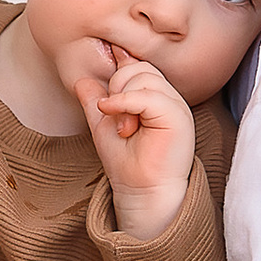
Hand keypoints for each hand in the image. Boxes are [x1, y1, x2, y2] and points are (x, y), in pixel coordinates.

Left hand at [73, 51, 196, 241]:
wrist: (141, 192)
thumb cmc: (126, 165)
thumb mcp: (103, 125)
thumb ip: (95, 101)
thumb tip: (82, 79)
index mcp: (155, 98)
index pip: (137, 67)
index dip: (119, 72)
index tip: (106, 92)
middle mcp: (169, 99)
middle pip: (140, 68)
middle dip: (117, 87)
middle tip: (113, 117)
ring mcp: (176, 106)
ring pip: (144, 77)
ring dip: (123, 99)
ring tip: (123, 129)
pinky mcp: (179, 117)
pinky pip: (150, 96)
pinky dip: (126, 103)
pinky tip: (120, 123)